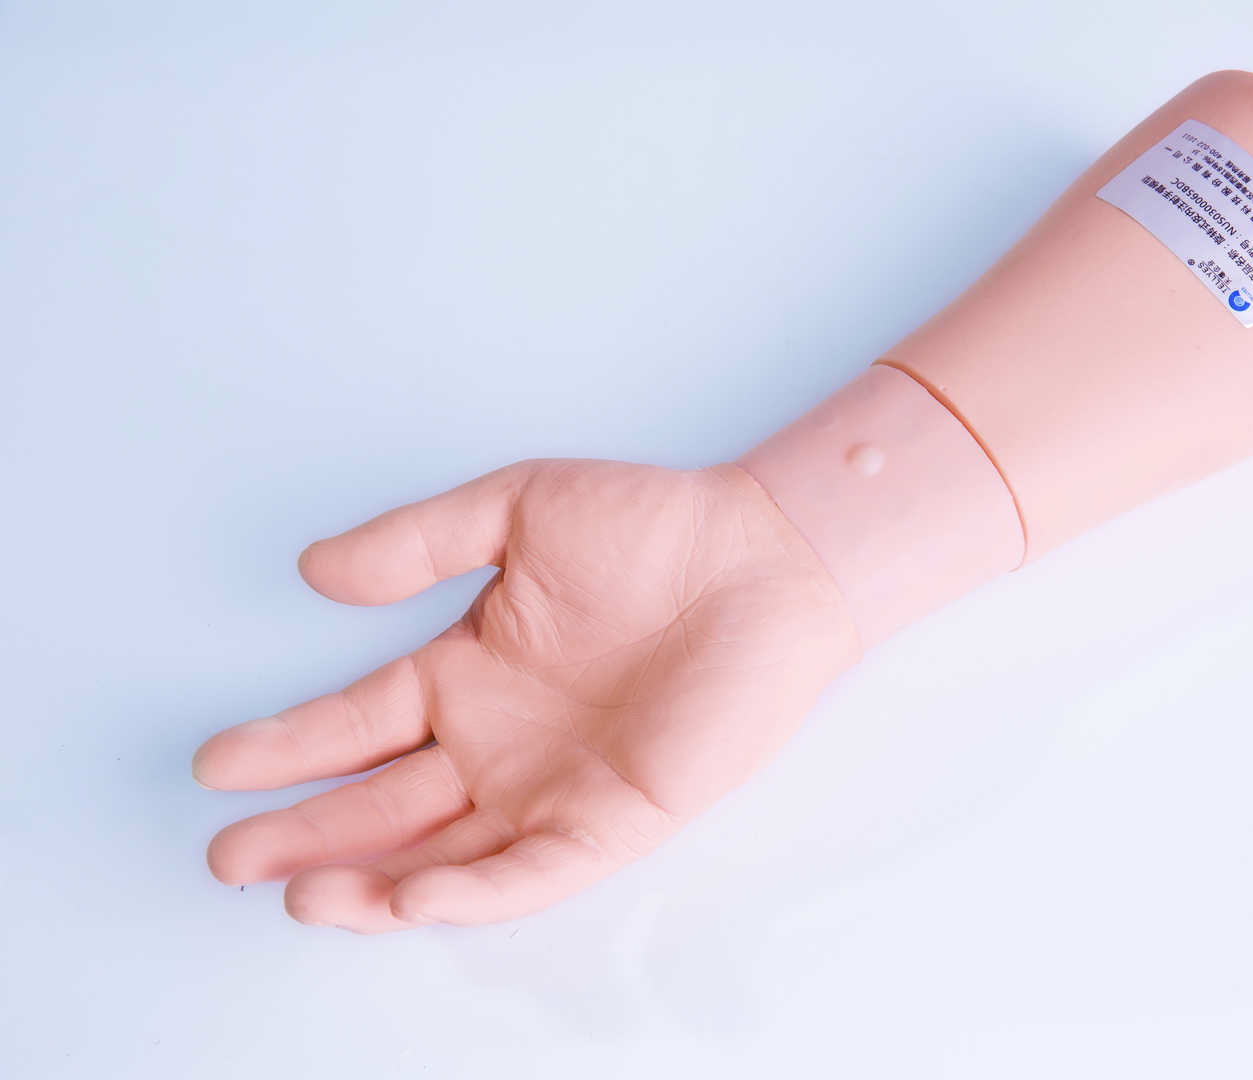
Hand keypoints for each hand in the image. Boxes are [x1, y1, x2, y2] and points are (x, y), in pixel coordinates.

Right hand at [194, 461, 858, 931]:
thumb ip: (418, 543)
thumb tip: (312, 570)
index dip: (286, 747)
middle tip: (230, 856)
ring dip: (374, 880)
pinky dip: (474, 888)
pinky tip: (411, 896)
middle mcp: (501, 741)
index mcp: (468, 672)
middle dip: (307, 834)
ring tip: (301, 894)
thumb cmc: (651, 525)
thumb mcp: (517, 511)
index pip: (358, 723)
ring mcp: (557, 784)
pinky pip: (536, 867)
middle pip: (385, 803)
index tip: (215, 764)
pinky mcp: (619, 815)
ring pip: (447, 852)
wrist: (764, 553)